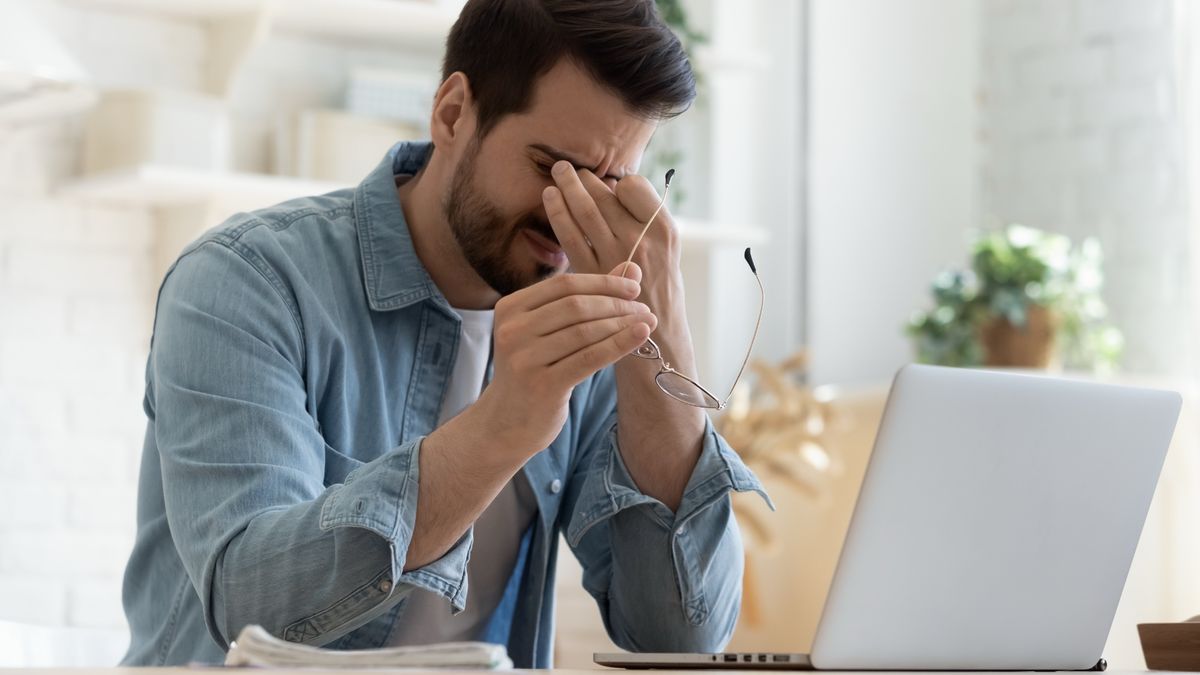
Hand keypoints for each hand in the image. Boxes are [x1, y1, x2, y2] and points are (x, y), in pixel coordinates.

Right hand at [475, 268, 657, 456]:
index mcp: (510, 307)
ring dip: (622, 324)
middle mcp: (513, 330)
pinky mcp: (542, 385)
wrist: (507, 422)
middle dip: (616, 304)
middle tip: (644, 308)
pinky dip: (619, 344)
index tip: (633, 288)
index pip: (564, 284)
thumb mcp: (550, 331)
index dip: (603, 283)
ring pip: (585, 331)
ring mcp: (524, 358)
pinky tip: (640, 336)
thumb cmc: (534, 370)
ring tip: (647, 323)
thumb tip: (631, 269)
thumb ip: (586, 298)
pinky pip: (589, 358)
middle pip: (576, 306)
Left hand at [542, 161, 683, 314]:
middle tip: (567, 167)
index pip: (633, 187)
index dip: (618, 182)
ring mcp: (616, 257)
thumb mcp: (668, 250)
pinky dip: (558, 213)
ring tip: (557, 172)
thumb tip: (613, 186)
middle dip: (584, 178)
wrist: (657, 336)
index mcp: (664, 230)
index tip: (608, 183)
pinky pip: (570, 236)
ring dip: (567, 187)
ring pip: (585, 211)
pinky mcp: (593, 273)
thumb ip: (645, 221)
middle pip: (606, 196)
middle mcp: (641, 240)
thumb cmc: (660, 289)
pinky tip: (550, 199)